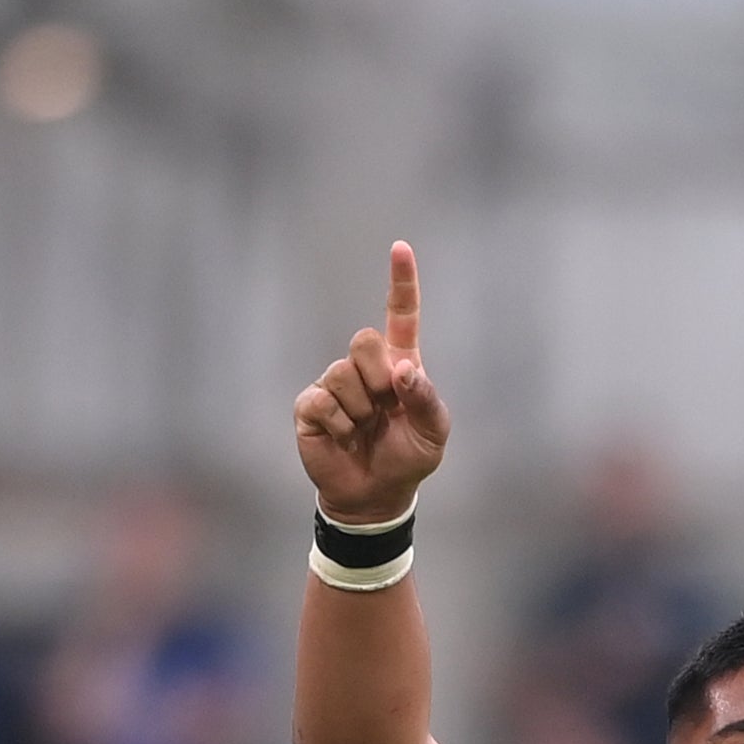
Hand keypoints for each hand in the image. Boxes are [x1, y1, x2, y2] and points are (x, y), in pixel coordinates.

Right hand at [292, 241, 450, 526]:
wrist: (376, 495)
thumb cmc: (408, 458)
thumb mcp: (433, 432)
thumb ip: (425, 397)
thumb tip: (402, 371)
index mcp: (399, 363)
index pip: (401, 314)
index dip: (401, 281)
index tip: (400, 248)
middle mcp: (365, 368)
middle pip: (363, 340)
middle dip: (377, 376)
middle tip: (383, 407)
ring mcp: (334, 385)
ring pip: (341, 373)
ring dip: (359, 408)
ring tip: (363, 428)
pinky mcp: (310, 407)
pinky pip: (322, 401)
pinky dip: (338, 424)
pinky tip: (343, 436)